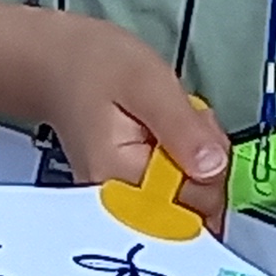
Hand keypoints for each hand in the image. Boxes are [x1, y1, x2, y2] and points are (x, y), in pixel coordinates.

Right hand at [22, 12, 224, 221]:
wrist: (62, 66)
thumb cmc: (97, 69)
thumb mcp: (148, 84)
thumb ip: (182, 127)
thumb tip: (214, 169)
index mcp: (120, 183)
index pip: (191, 204)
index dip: (211, 166)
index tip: (194, 128)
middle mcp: (120, 206)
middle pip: (195, 208)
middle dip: (204, 164)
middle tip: (182, 121)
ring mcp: (128, 205)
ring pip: (193, 200)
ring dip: (197, 160)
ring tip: (171, 123)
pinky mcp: (136, 197)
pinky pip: (179, 192)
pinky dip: (185, 163)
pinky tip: (167, 138)